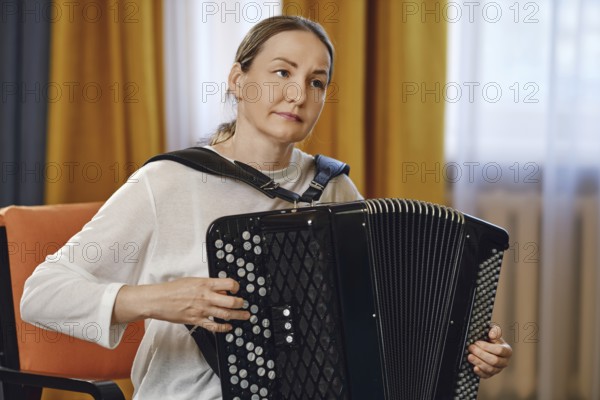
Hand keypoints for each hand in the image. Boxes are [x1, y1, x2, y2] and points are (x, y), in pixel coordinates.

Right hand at [114, 277, 249, 332]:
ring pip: (226, 314)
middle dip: (241, 303)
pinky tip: (228, 327)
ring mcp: (202, 309)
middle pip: (231, 301)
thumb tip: (221, 289)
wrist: (158, 300)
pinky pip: (214, 326)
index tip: (238, 289)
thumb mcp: (193, 281)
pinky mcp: (197, 320)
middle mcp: (206, 297)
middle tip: (244, 304)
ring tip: (244, 315)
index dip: (237, 287)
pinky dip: (224, 328)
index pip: (229, 283)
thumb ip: (208, 285)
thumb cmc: (173, 289)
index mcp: (205, 284)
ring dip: (238, 316)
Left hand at [467, 324, 511, 378]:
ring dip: (478, 362)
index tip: (477, 342)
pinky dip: (480, 372)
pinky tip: (474, 368)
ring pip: (490, 369)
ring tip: (469, 356)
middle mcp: (504, 361)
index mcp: (507, 350)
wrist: (485, 345)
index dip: (487, 347)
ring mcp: (498, 369)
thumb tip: (492, 335)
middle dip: (481, 354)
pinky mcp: (490, 374)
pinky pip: (486, 376)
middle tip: (471, 348)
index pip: (500, 350)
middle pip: (494, 361)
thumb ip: (495, 330)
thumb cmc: (489, 337)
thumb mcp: (492, 330)